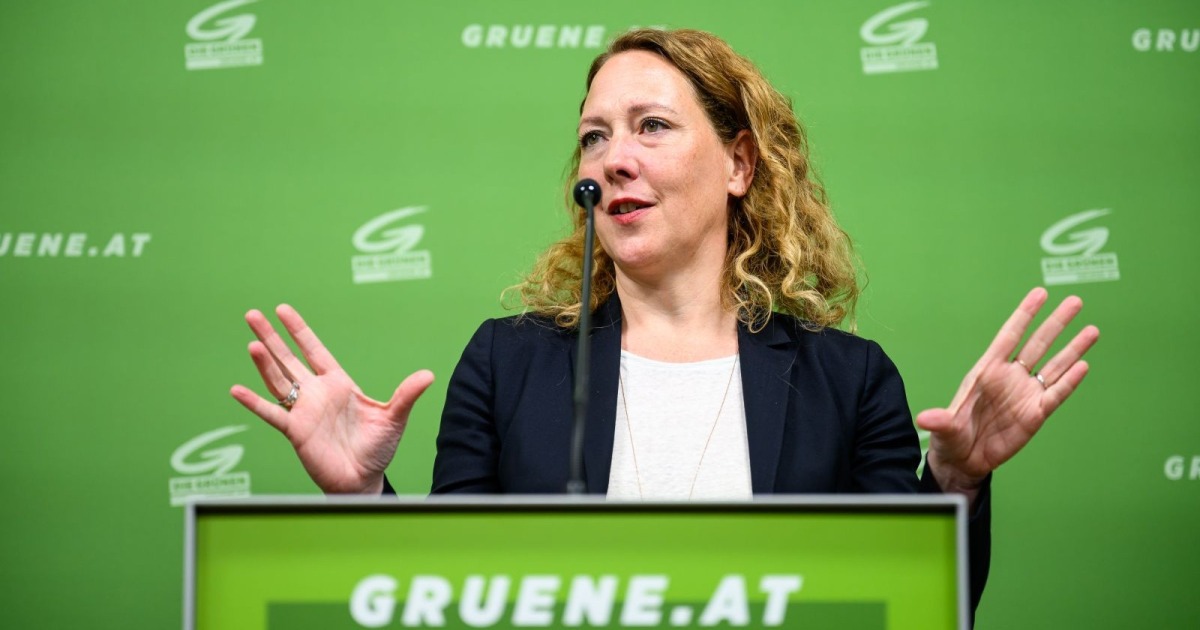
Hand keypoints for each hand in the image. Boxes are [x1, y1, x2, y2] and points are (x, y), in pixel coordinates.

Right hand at [229, 305, 433, 493]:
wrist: (364, 480)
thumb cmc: (378, 450)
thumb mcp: (394, 418)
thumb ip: (407, 394)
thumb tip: (428, 374)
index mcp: (339, 384)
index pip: (315, 350)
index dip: (299, 330)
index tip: (283, 310)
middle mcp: (317, 393)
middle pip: (289, 359)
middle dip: (272, 337)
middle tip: (252, 314)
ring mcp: (304, 411)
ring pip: (278, 381)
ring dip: (265, 363)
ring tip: (252, 343)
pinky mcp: (296, 431)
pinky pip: (272, 414)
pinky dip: (254, 403)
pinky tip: (237, 390)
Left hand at [917, 288, 1098, 496]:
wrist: (965, 460)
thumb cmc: (951, 436)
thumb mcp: (944, 427)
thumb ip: (940, 421)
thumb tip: (924, 419)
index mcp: (987, 371)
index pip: (1009, 336)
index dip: (1024, 314)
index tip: (1040, 293)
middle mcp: (1010, 377)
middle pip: (1038, 344)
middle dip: (1056, 323)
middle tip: (1076, 301)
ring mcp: (1025, 394)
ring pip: (1054, 366)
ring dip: (1073, 349)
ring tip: (1092, 330)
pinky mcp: (1036, 414)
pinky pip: (1056, 394)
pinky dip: (1070, 381)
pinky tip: (1083, 365)